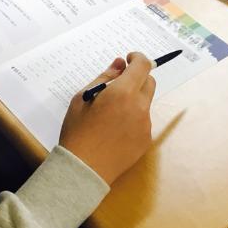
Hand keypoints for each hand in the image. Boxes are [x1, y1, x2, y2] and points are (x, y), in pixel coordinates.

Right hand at [59, 52, 155, 184]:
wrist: (83, 169)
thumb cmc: (78, 132)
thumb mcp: (83, 99)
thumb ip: (105, 78)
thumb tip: (120, 64)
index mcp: (123, 92)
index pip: (142, 65)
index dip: (137, 58)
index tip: (128, 60)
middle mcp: (140, 107)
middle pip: (149, 82)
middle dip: (138, 78)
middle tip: (119, 85)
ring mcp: (145, 124)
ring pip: (146, 103)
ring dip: (134, 100)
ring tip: (111, 114)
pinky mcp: (146, 140)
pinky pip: (143, 121)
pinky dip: (133, 118)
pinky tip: (115, 130)